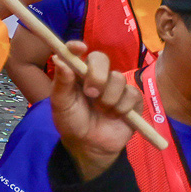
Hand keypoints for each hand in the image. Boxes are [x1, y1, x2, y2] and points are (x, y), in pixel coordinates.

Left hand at [48, 41, 143, 181]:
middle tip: (91, 93)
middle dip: (97, 75)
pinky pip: (132, 94)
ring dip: (108, 98)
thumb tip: (58, 58)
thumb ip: (61, 82)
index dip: (77, 46)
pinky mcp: (131, 99)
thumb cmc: (71, 122)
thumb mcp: (61, 104)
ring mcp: (114, 86)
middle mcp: (95, 75)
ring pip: (118, 78)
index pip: (76, 52)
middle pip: (101, 58)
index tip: (78, 48)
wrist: (90, 145)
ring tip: (101, 111)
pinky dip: (122, 107)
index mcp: (76, 73)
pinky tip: (115, 116)